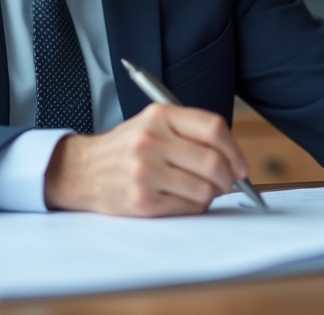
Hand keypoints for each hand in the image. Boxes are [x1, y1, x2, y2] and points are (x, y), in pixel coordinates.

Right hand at [43, 103, 248, 216]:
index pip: (213, 128)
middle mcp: (151, 141)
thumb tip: (234, 162)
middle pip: (213, 162)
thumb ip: (190, 133)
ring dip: (209, 195)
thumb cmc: (126, 149)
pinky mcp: (142, 200)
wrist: (82, 170)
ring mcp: (145, 172)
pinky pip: (187, 208)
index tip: (241, 167)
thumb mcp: (152, 124)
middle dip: (228, 179)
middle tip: (226, 184)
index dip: (235, 150)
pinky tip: (179, 199)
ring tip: (197, 191)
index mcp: (159, 116)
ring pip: (204, 189)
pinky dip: (192, 207)